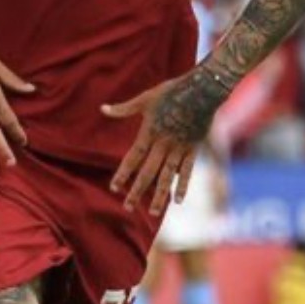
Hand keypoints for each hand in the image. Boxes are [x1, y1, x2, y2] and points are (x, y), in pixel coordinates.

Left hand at [102, 71, 221, 214]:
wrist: (201, 91)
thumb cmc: (170, 92)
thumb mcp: (145, 98)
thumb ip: (124, 108)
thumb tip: (103, 109)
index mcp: (149, 132)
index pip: (133, 157)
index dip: (124, 173)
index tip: (114, 187)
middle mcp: (164, 144)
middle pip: (148, 172)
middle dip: (137, 191)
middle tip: (128, 207)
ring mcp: (180, 149)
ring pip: (167, 177)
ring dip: (160, 195)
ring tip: (154, 213)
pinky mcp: (193, 150)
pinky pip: (187, 172)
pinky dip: (183, 186)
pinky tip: (178, 201)